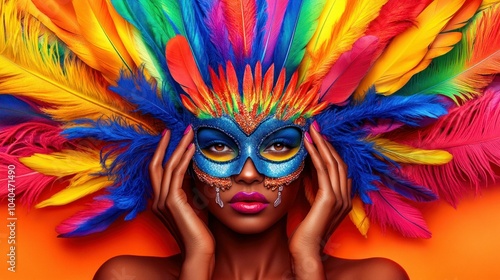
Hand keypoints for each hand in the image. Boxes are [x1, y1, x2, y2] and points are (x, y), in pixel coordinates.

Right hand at [149, 127, 214, 257]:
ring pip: (167, 166)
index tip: (174, 137)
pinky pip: (176, 175)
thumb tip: (194, 169)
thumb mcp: (194, 203)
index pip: (159, 171)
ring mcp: (162, 201)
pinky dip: (183, 159)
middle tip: (178, 128)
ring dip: (178, 147)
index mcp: (161, 201)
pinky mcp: (172, 202)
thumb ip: (190, 188)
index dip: (165, 152)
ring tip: (189, 132)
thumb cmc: (200, 230)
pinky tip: (192, 148)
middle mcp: (157, 200)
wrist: (200, 250)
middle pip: (157, 165)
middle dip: (167, 144)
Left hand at [288, 122, 351, 278]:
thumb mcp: (312, 204)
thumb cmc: (306, 230)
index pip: (339, 168)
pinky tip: (309, 144)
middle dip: (327, 143)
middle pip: (338, 162)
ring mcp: (339, 198)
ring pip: (332, 163)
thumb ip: (315, 188)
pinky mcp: (329, 199)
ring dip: (321, 144)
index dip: (330, 150)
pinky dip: (316, 155)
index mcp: (343, 198)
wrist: (306, 250)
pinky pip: (323, 171)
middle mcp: (345, 196)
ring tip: (311, 130)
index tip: (319, 137)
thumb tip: (308, 170)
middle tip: (316, 126)